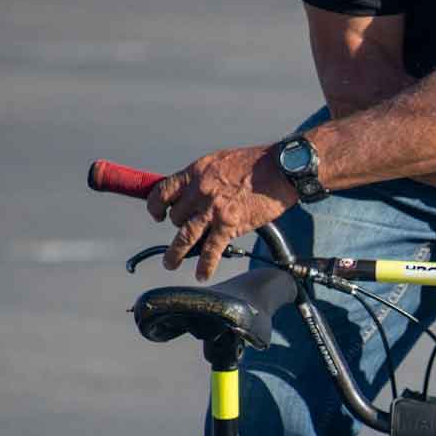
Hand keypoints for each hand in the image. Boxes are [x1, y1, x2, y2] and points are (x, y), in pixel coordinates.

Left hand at [146, 144, 296, 279]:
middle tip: (185, 233)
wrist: (279, 169)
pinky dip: (205, 265)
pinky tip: (202, 274)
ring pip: (184, 237)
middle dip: (179, 226)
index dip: (155, 206)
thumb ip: (203, 177)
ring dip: (175, 254)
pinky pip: (211, 250)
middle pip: (176, 217)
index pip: (163, 191)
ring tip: (171, 263)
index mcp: (196, 172)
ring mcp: (213, 209)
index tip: (157, 215)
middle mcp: (200, 190)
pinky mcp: (229, 224)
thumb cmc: (255, 163)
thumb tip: (194, 192)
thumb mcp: (220, 161)